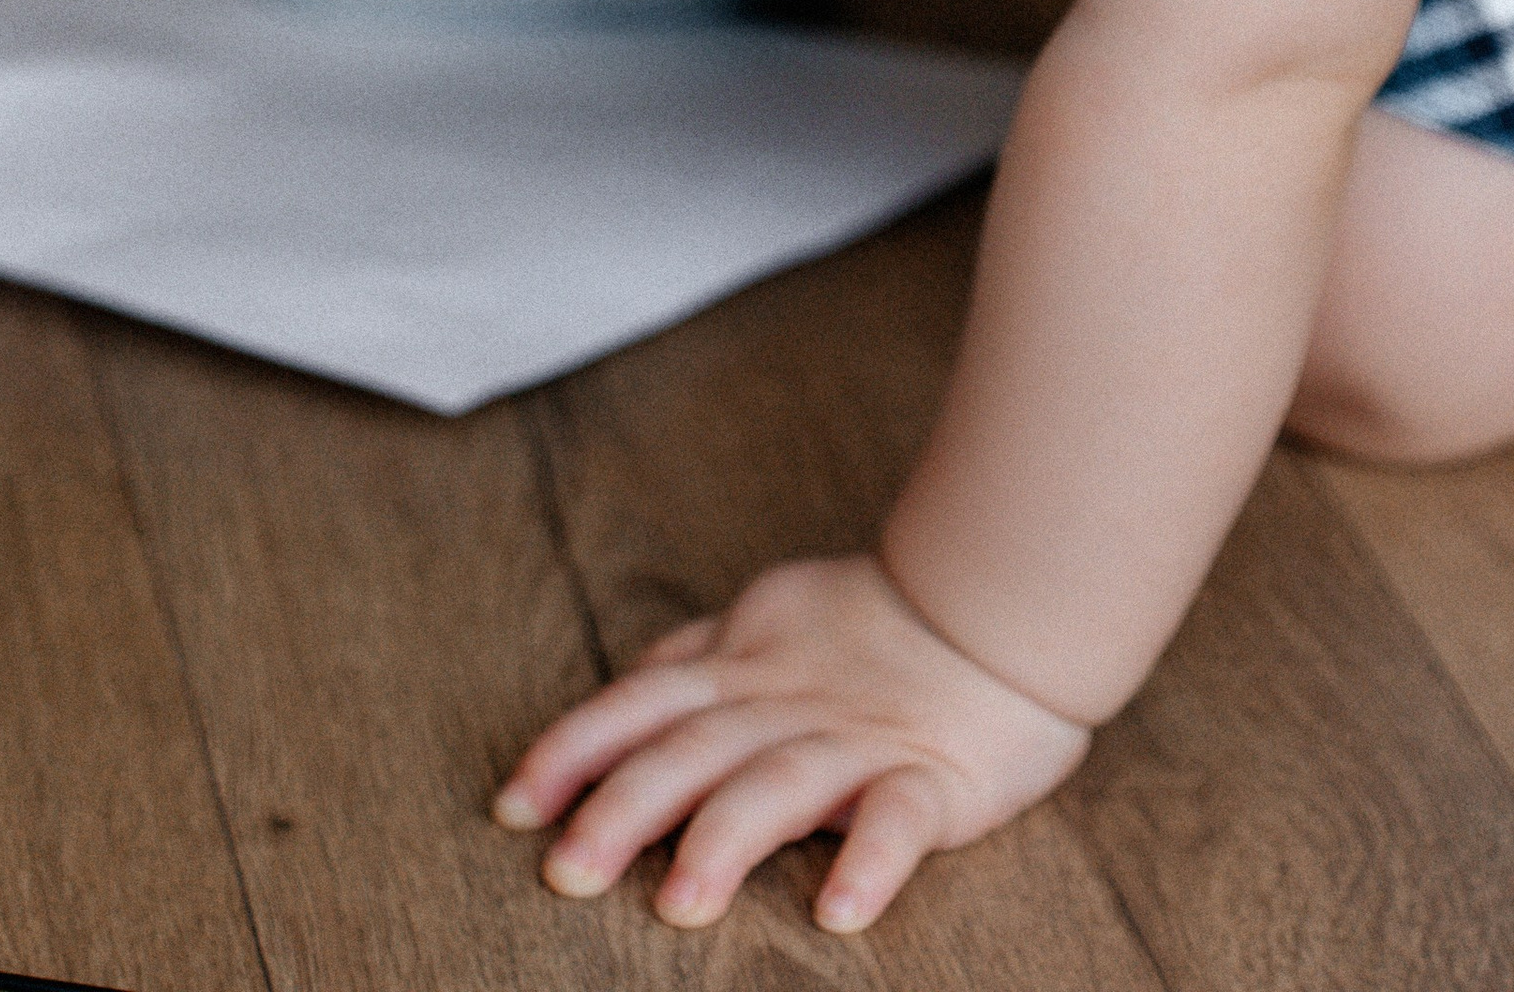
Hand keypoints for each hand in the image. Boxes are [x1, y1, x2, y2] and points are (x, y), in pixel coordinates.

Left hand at [493, 552, 1088, 934]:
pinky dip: (869, 860)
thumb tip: (632, 679)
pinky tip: (839, 911)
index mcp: (746, 665)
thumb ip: (703, 657)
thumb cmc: (877, 627)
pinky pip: (901, 816)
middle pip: (695, 747)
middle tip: (566, 873)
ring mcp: (860, 738)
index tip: (513, 807)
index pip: (643, 701)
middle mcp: (789, 701)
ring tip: (681, 905)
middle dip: (625, 807)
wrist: (1001, 602)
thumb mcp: (772, 621)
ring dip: (727, 837)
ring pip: (782, 781)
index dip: (576, 749)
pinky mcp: (936, 774)